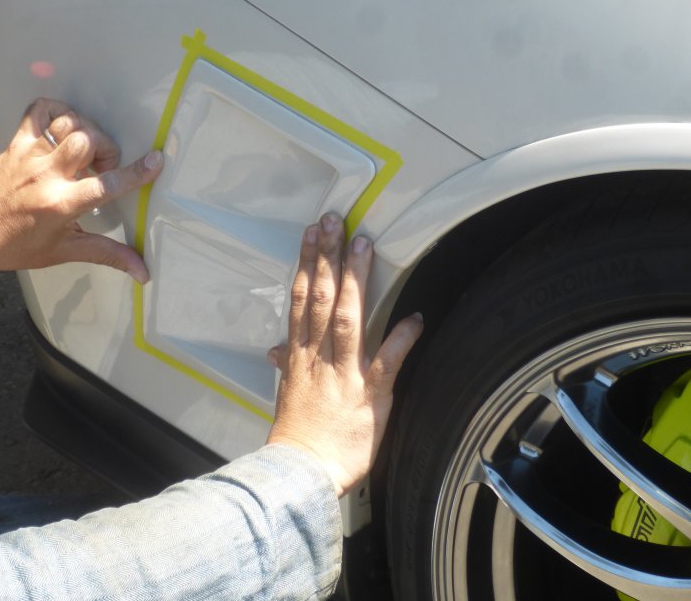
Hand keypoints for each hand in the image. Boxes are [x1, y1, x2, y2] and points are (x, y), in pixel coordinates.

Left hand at [0, 98, 162, 281]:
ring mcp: (29, 154)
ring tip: (84, 151)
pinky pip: (40, 110)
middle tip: (103, 166)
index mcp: (60, 205)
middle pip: (88, 141)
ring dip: (85, 132)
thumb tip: (142, 271)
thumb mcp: (64, 252)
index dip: (135, 173)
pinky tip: (64, 130)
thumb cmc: (15, 244)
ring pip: (68, 123)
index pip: (105, 185)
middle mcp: (45, 175)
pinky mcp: (17, 142)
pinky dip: (57, 112)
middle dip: (106, 148)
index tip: (156, 160)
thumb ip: (107, 254)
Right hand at [266, 212, 422, 496]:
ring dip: (355, 279)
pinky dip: (402, 338)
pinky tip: (416, 316)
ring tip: (361, 244)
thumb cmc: (297, 436)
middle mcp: (318, 356)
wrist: (302, 472)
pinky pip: (388, 361)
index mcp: (299, 355)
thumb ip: (286, 366)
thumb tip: (274, 349)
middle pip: (322, 297)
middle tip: (334, 220)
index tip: (311, 234)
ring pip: (348, 317)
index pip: (301, 300)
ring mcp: (343, 372)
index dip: (307, 263)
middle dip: (328, 256)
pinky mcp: (369, 394)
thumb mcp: (287, 395)